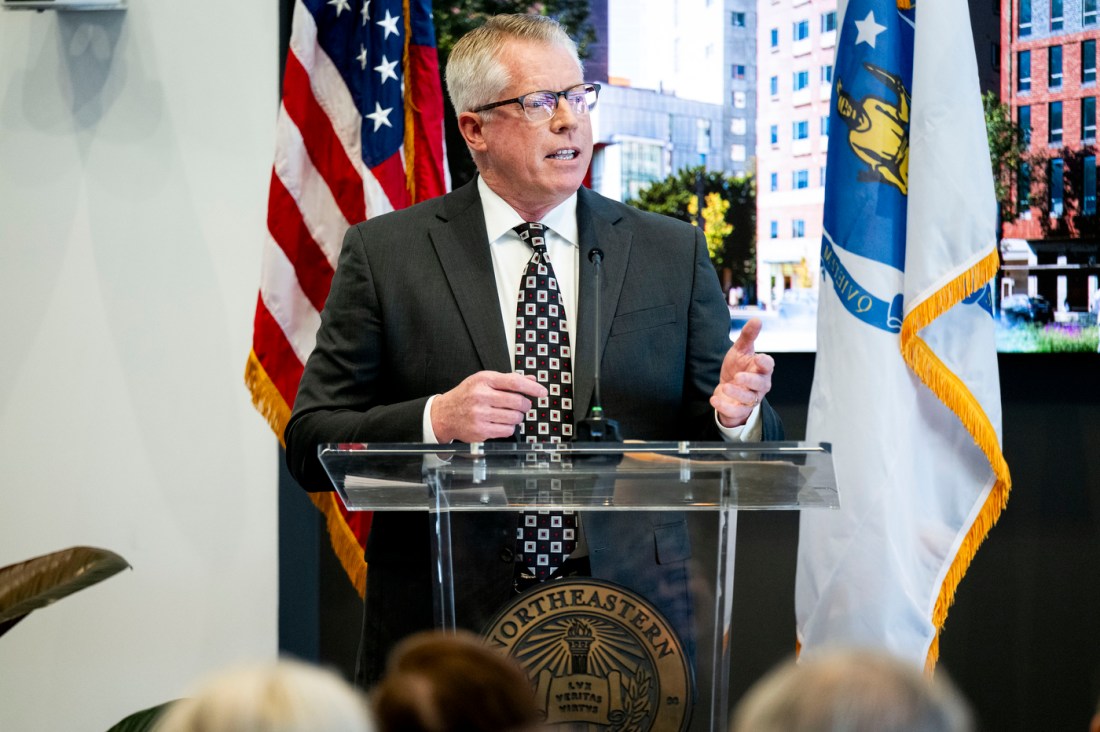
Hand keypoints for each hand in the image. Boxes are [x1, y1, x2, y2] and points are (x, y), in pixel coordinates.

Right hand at [431, 371, 545, 442]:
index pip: (514, 382)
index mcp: (483, 380)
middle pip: (518, 402)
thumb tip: (532, 379)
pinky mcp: (480, 430)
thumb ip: (508, 380)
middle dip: (525, 405)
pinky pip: (507, 430)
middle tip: (523, 405)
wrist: (444, 414)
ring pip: (515, 418)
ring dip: (518, 417)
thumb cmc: (466, 395)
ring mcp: (480, 415)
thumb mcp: (483, 381)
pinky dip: (509, 427)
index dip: (532, 387)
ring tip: (509, 414)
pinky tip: (501, 423)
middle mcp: (481, 396)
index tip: (543, 392)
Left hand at [710, 318, 774, 428]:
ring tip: (725, 387)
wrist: (727, 390)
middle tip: (738, 376)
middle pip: (760, 384)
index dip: (765, 363)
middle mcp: (759, 385)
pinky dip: (724, 407)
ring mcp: (750, 399)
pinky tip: (714, 399)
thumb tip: (757, 319)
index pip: (768, 366)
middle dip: (750, 381)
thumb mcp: (740, 350)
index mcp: (761, 369)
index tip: (759, 358)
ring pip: (748, 398)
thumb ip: (748, 336)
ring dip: (737, 394)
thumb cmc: (738, 367)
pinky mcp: (739, 410)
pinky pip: (735, 411)